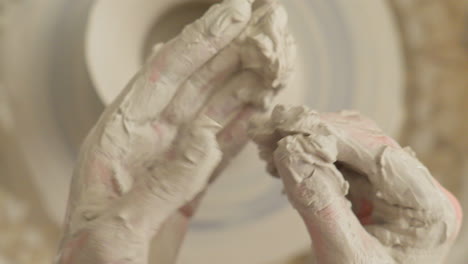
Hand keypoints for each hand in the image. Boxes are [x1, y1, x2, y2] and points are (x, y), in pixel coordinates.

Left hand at [55, 0, 294, 262]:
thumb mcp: (118, 232)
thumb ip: (161, 184)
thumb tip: (205, 137)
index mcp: (116, 141)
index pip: (162, 76)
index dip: (201, 41)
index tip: (237, 12)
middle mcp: (144, 142)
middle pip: (196, 84)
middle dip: (232, 51)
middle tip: (269, 25)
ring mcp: (169, 161)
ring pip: (214, 111)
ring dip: (244, 84)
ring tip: (274, 61)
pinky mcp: (189, 184)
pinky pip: (221, 146)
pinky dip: (244, 125)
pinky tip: (262, 106)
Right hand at [250, 105, 461, 263]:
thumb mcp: (344, 258)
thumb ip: (319, 204)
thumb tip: (290, 151)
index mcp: (426, 208)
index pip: (379, 153)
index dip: (331, 134)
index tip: (287, 128)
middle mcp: (415, 191)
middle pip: (363, 142)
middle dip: (313, 132)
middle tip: (268, 128)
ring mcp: (394, 192)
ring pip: (348, 148)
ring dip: (306, 142)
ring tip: (268, 142)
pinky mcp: (372, 196)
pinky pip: (339, 166)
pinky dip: (308, 160)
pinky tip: (281, 160)